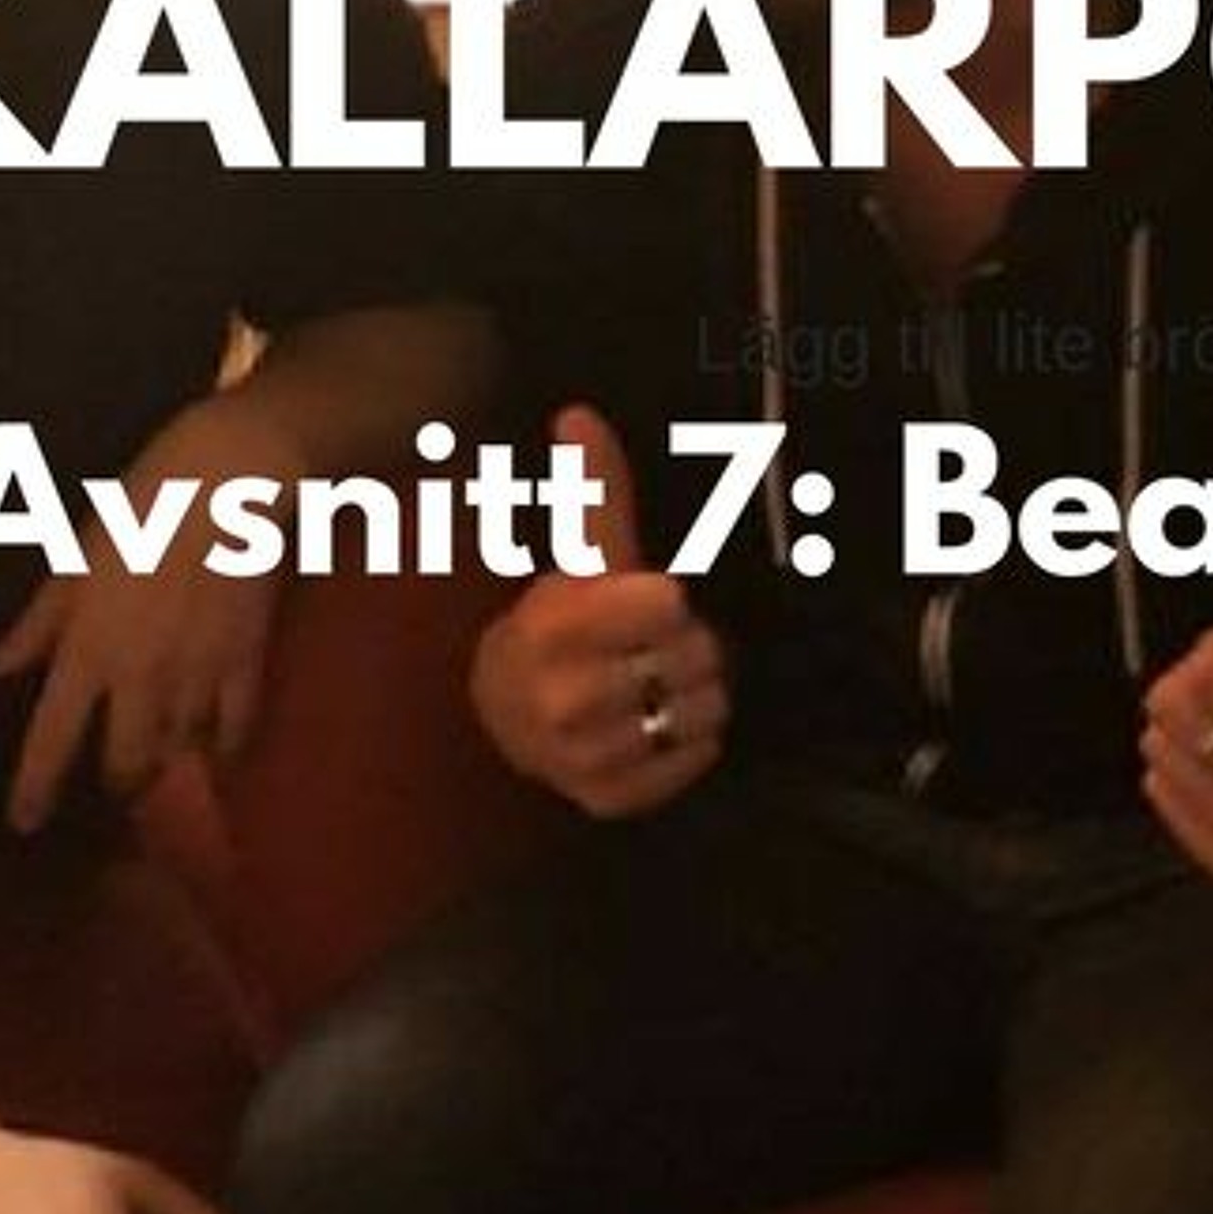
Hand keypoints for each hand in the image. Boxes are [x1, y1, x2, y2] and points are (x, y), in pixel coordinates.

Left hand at [0, 396, 287, 831]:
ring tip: (166, 762)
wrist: (227, 483)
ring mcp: (197, 674)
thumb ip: (38, 624)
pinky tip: (220, 749)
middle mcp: (139, 676)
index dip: (35, 789)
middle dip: (119, 783)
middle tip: (117, 784)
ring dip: (170, 761)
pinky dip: (226, 746)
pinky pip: (236, 728)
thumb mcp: (74, 562)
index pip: (52, 739)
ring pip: (181, 751)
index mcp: (88, 650)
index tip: (25, 823)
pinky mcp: (245, 661)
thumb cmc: (139, 510)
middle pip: (126, 763)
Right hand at [469, 405, 728, 817]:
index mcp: (551, 630)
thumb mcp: (580, 558)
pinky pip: (699, 759)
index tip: (647, 600)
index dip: (666, 598)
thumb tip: (579, 413)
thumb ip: (594, 490)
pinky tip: (657, 724)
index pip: (664, 603)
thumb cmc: (559, 625)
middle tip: (649, 647)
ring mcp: (583, 758)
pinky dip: (693, 741)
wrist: (507, 714)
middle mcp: (561, 701)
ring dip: (697, 693)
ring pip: (705, 710)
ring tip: (656, 684)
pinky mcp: (610, 800)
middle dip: (686, 644)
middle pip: (696, 655)